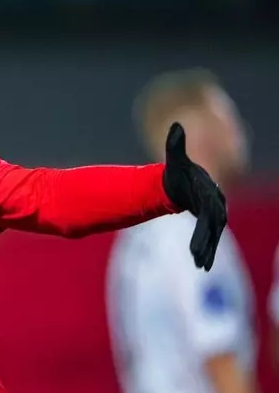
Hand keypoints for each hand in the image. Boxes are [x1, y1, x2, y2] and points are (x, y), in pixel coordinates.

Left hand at [161, 123, 227, 270]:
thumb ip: (175, 145)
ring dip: (208, 251)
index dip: (205, 227)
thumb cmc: (177, 171)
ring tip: (202, 266)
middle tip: (198, 259)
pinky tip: (202, 265)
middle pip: (213, 227)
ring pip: (213, 236)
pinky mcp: (210, 223)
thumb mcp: (175, 159)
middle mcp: (216, 205)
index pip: (209, 212)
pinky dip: (207, 250)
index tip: (198, 239)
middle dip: (207, 243)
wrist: (182, 180)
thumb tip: (176, 126)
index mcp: (208, 192)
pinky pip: (210, 238)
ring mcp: (214, 214)